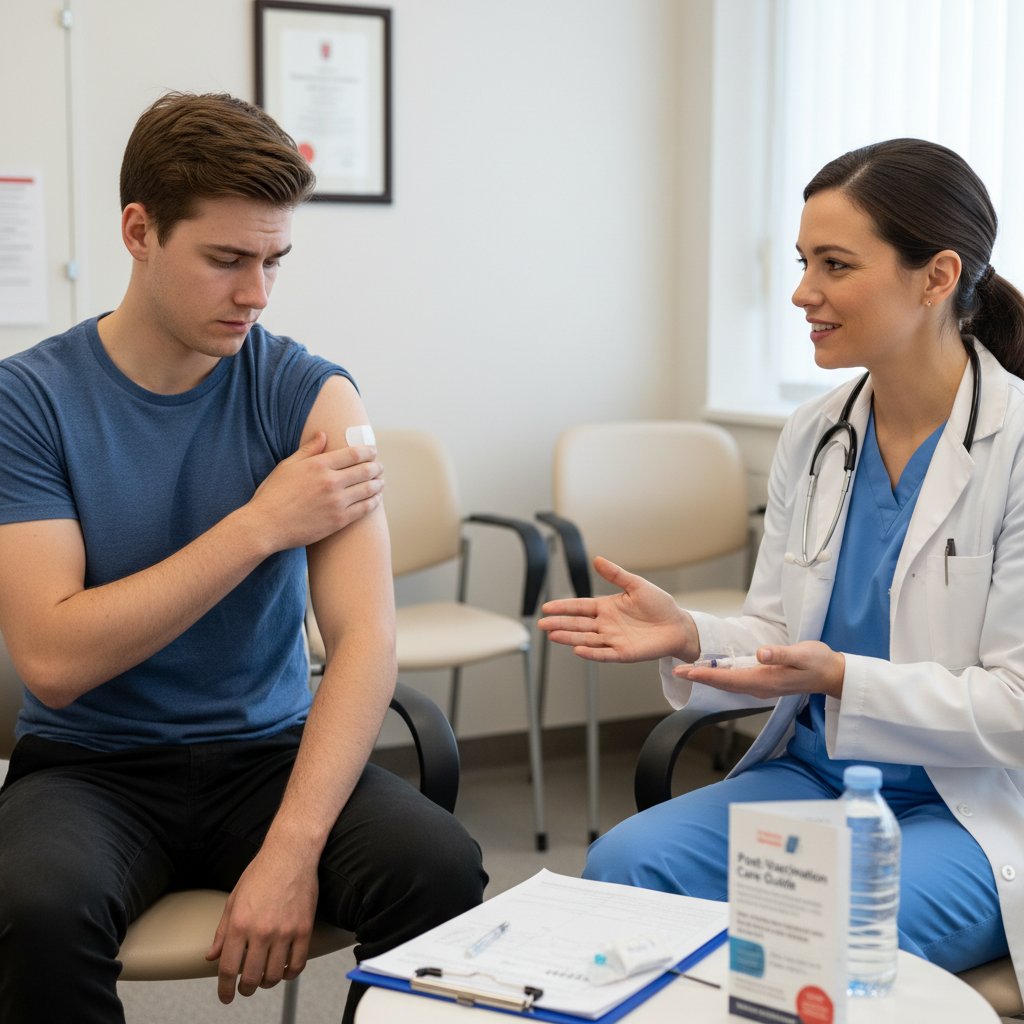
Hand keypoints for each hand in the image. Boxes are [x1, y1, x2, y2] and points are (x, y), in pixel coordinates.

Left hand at [205, 848, 318, 1003]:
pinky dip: (290, 973)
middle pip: (251, 977)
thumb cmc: (262, 871)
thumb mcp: (234, 899)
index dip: (224, 988)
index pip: (227, 968)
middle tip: (245, 988)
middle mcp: (261, 930)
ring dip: (266, 982)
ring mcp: (285, 931)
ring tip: (264, 977)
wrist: (291, 853)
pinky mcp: (304, 929)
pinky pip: (298, 964)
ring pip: (275, 975)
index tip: (226, 996)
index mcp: (240, 923)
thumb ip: (222, 931)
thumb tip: (212, 956)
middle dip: (245, 989)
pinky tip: (285, 969)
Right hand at [247, 432, 383, 552]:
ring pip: (368, 489)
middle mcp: (331, 482)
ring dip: (378, 484)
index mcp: (319, 465)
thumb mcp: (287, 466)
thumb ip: (308, 450)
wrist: (266, 526)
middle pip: (365, 470)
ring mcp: (336, 502)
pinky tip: (375, 499)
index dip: (368, 451)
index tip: (373, 451)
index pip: (354, 453)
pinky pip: (364, 508)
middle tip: (379, 467)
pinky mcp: (338, 521)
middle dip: (376, 467)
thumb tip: (323, 434)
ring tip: (380, 482)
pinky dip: (374, 502)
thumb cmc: (273, 494)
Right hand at [538, 556, 697, 662]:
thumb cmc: (659, 605)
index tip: (547, 607)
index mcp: (607, 607)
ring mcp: (613, 640)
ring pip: (586, 639)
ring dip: (569, 638)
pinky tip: (578, 649)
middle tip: (543, 624)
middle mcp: (606, 624)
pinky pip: (604, 653)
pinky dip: (591, 652)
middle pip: (578, 624)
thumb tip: (597, 559)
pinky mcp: (623, 653)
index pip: (579, 607)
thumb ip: (616, 574)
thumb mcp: (636, 585)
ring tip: (553, 635)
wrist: (678, 625)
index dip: (563, 607)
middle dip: (560, 624)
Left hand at [673, 640, 844, 698]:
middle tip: (676, 671)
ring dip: (708, 678)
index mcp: (765, 680)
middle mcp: (759, 687)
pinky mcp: (763, 681)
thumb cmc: (818, 662)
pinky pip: (736, 681)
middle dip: (700, 677)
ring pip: (728, 684)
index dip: (706, 675)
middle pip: (724, 684)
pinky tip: (712, 671)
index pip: (729, 679)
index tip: (687, 671)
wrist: (832, 674)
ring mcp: (761, 686)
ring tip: (688, 671)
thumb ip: (781, 654)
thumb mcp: (802, 654)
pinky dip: (720, 676)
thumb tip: (760, 654)